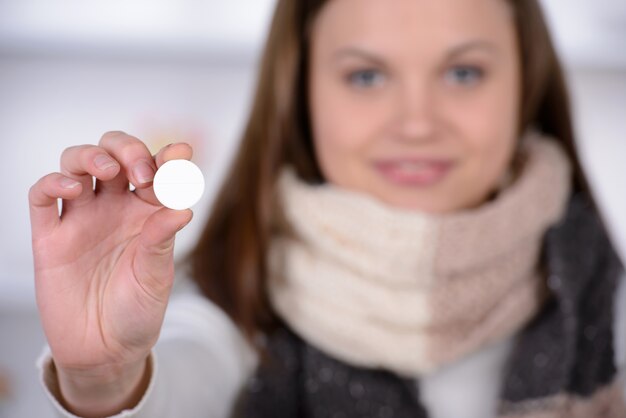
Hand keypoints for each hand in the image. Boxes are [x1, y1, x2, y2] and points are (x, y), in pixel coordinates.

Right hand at [29, 131, 193, 414]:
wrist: (104, 350)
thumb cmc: (138, 311)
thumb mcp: (156, 277)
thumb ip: (162, 240)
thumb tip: (183, 208)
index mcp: (147, 213)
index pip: (156, 171)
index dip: (167, 157)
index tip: (180, 154)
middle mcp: (114, 208)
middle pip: (115, 155)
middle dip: (128, 150)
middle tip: (142, 172)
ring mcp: (81, 218)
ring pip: (77, 164)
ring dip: (91, 155)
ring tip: (107, 170)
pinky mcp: (50, 236)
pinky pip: (43, 197)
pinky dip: (53, 182)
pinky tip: (73, 188)